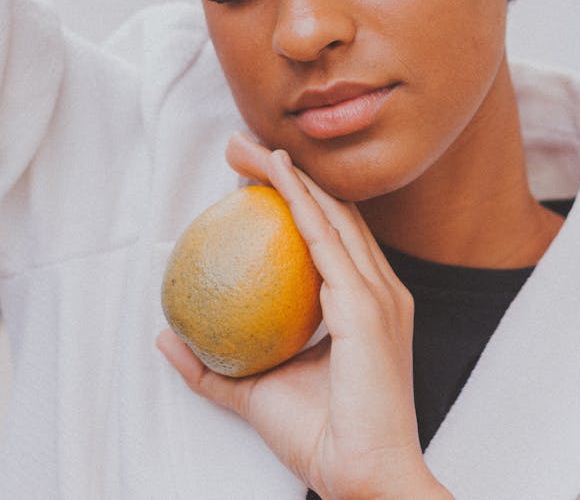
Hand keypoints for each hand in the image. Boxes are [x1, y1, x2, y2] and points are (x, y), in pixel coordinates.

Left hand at [157, 134, 451, 499]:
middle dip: (288, 171)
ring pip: (330, 212)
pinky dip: (299, 199)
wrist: (364, 478)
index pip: (331, 233)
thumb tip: (165, 340)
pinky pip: (326, 238)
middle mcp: (381, 288)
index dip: (296, 196)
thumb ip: (213, 367)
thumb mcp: (256, 393)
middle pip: (333, 210)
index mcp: (368, 302)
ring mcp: (379, 292)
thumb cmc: (323, 439)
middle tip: (243, 145)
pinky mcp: (368, 303)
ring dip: (288, 173)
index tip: (251, 176)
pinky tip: (274, 174)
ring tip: (249, 147)